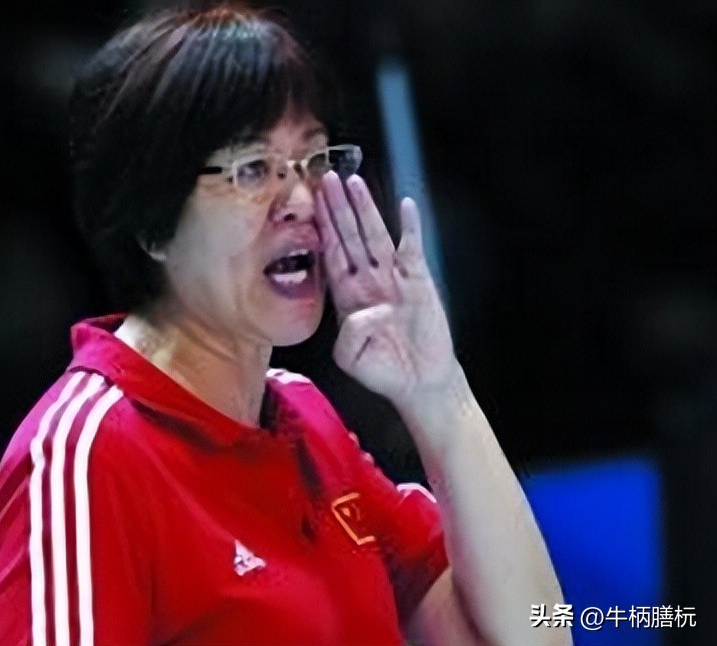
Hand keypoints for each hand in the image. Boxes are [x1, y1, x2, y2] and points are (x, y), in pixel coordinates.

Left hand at [314, 171, 457, 404]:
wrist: (419, 383)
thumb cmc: (384, 370)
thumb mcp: (350, 357)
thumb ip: (350, 333)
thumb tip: (369, 309)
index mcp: (347, 295)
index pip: (330, 253)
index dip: (320, 228)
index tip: (308, 204)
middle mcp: (368, 280)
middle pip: (349, 235)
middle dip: (336, 207)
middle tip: (326, 180)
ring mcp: (394, 278)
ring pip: (375, 235)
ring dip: (365, 208)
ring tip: (354, 182)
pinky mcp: (419, 281)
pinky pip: (412, 248)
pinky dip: (410, 227)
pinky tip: (405, 206)